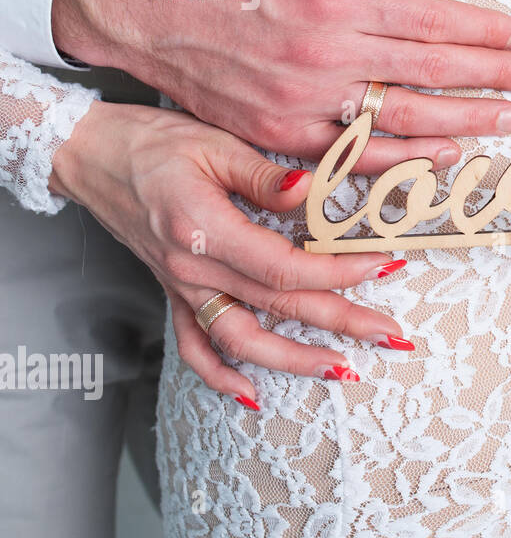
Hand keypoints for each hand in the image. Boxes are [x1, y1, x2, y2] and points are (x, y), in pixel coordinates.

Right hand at [50, 102, 415, 405]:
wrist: (89, 153)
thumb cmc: (153, 142)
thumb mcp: (215, 143)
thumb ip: (265, 176)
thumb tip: (313, 192)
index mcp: (207, 230)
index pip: (287, 269)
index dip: (341, 274)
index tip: (385, 266)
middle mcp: (194, 268)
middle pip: (279, 309)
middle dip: (343, 325)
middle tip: (393, 336)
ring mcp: (182, 286)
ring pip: (242, 342)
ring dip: (295, 362)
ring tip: (344, 371)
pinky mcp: (172, 291)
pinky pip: (194, 346)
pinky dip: (221, 376)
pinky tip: (253, 396)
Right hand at [52, 0, 510, 172]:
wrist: (140, 8)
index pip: (432, 20)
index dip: (484, 31)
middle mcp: (325, 53)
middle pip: (431, 71)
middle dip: (492, 77)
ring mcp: (304, 102)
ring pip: (404, 119)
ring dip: (464, 122)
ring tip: (508, 121)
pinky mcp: (282, 135)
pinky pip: (357, 155)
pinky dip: (406, 159)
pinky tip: (444, 156)